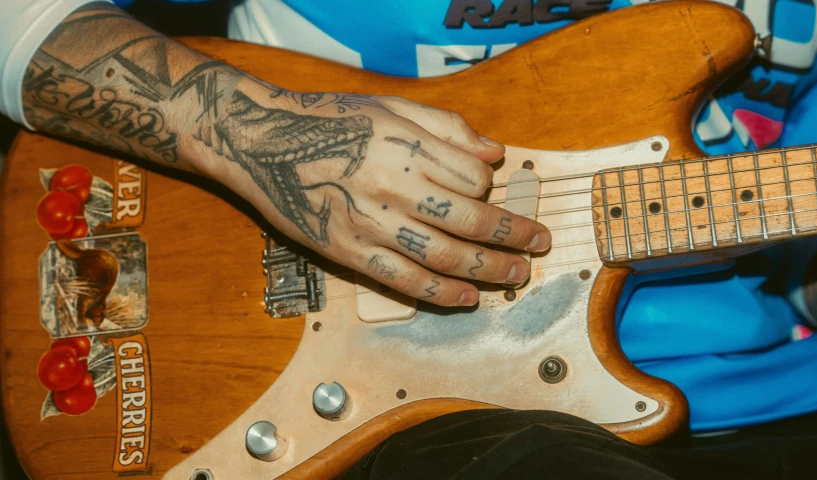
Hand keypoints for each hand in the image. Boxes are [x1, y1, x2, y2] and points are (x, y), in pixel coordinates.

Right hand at [198, 86, 551, 305]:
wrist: (262, 143)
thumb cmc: (328, 121)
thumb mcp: (390, 106)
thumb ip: (447, 127)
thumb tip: (495, 152)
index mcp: (408, 147)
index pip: (475, 176)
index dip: (493, 186)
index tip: (497, 193)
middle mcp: (395, 188)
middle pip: (471, 221)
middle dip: (513, 236)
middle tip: (538, 245)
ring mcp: (372, 225)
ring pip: (444, 256)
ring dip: (487, 270)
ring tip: (515, 276)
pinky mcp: (350, 253)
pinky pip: (404, 281)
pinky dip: (440, 293)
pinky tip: (466, 298)